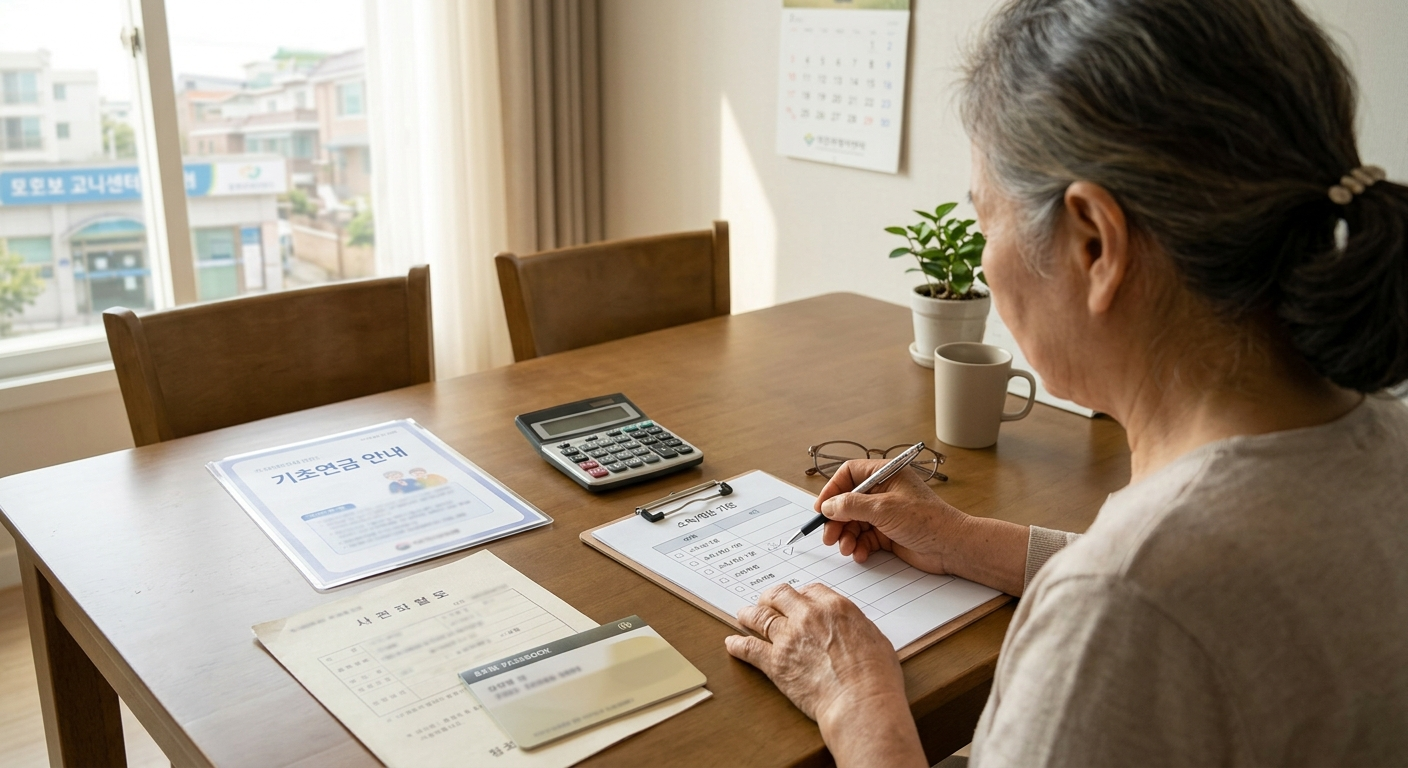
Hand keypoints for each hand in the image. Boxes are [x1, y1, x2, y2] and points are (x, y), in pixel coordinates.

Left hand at [725, 583, 904, 723]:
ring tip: (743, 615)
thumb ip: (856, 628)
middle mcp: (808, 616)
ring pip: (759, 617)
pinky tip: (732, 644)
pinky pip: (748, 648)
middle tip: (766, 602)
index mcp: (834, 607)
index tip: (797, 601)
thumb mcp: (875, 639)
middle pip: (780, 595)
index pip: (810, 590)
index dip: (801, 595)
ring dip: (749, 615)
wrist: (860, 702)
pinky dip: (737, 645)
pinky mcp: (775, 662)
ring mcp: (788, 637)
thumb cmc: (875, 677)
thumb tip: (850, 631)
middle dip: (771, 598)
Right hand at [816, 458, 969, 574]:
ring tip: (847, 549)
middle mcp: (884, 491)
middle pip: (847, 502)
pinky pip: (865, 538)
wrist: (951, 546)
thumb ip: (851, 505)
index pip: (849, 475)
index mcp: (885, 474)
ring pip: (854, 522)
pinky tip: (860, 554)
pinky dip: (859, 547)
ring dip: (846, 536)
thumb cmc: (925, 519)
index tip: (821, 508)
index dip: (832, 490)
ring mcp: (885, 513)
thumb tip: (828, 506)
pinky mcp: (888, 533)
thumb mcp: (882, 508)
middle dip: (837, 520)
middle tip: (829, 537)